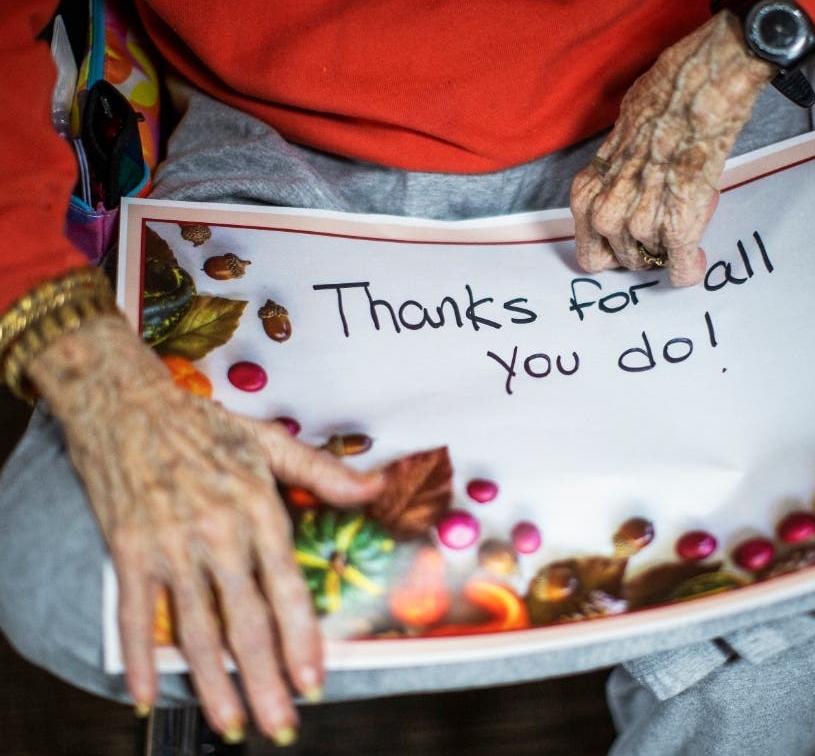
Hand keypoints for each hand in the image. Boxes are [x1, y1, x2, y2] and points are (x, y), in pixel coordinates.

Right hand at [28, 315, 384, 743]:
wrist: (124, 403)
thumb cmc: (200, 424)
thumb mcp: (269, 440)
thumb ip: (323, 472)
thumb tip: (377, 485)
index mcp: (256, 509)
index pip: (287, 589)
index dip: (302, 640)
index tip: (315, 681)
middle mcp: (216, 533)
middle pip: (245, 622)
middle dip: (266, 680)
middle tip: (282, 723)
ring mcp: (169, 545)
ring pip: (195, 629)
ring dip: (214, 684)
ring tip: (232, 724)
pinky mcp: (128, 550)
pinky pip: (135, 615)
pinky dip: (139, 659)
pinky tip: (147, 696)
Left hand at [570, 12, 774, 286]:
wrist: (698, 92)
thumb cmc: (661, 106)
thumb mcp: (616, 144)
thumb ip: (614, 178)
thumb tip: (626, 190)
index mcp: (587, 194)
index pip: (590, 252)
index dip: (613, 252)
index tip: (631, 244)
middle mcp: (606, 214)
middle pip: (623, 261)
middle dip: (645, 249)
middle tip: (665, 226)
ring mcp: (640, 224)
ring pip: (654, 261)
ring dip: (670, 248)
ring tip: (686, 213)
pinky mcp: (677, 228)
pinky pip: (681, 267)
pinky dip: (689, 267)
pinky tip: (696, 260)